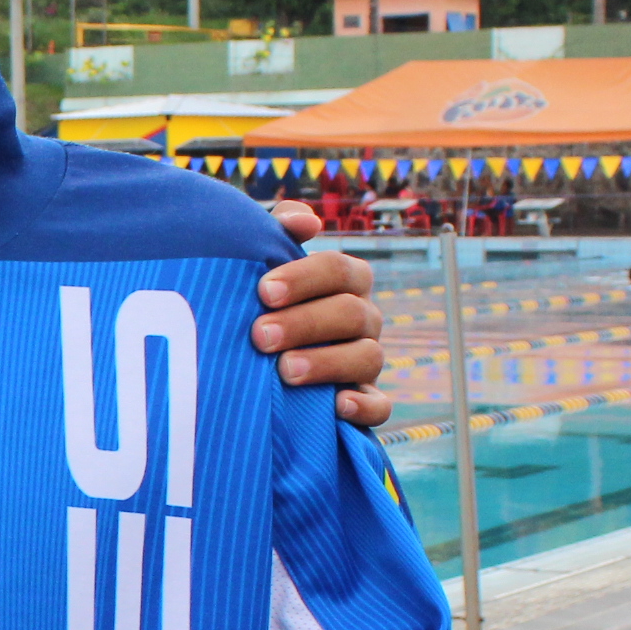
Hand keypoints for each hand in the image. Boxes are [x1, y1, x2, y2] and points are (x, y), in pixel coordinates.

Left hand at [256, 207, 390, 429]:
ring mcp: (365, 361)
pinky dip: (364, 407)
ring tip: (285, 371)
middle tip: (260, 336)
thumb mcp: (265, 264)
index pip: (339, 270)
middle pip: (351, 313)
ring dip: (327, 363)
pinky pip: (380, 406)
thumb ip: (280, 230)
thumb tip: (306, 222)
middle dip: (305, 324)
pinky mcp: (364, 402)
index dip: (305, 278)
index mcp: (346, 283)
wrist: (250, 362)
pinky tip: (336, 406)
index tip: (264, 292)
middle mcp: (363, 319)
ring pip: (368, 357)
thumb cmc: (262, 304)